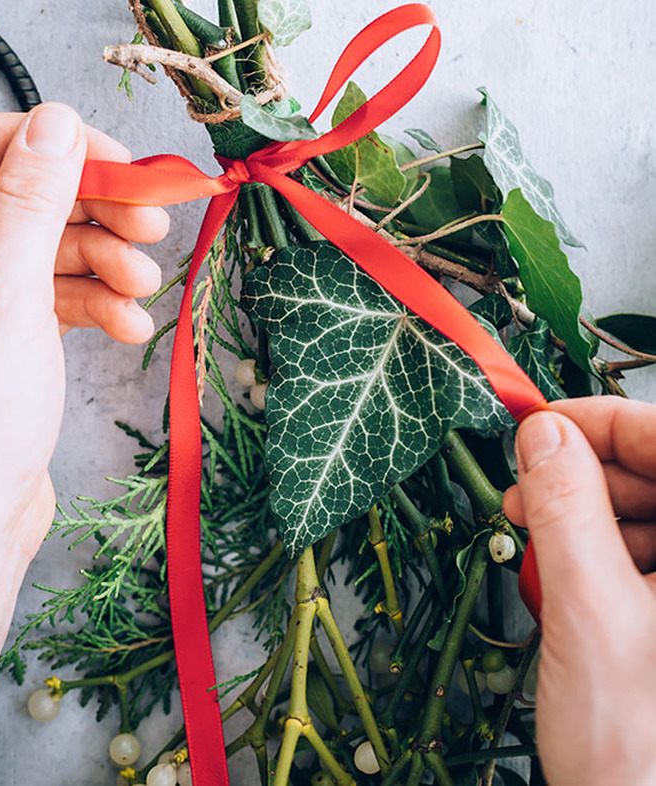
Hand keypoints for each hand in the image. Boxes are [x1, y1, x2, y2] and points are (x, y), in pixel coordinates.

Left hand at [0, 104, 168, 784]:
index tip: (121, 164)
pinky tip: (125, 322)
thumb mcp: (6, 295)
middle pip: (20, 192)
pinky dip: (93, 297)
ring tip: (143, 285)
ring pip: (44, 239)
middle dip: (91, 209)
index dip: (57, 148)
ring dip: (103, 257)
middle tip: (151, 223)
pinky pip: (51, 286)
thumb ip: (33, 199)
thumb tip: (59, 123)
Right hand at [504, 398, 655, 785]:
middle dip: (589, 472)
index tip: (543, 426)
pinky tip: (569, 574)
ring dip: (592, 513)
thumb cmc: (646, 762)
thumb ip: (567, 510)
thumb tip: (544, 436)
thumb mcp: (592, 616)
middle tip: (529, 485)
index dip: (603, 421)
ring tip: (538, 532)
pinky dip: (607, 554)